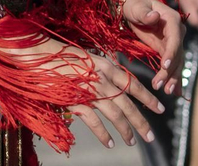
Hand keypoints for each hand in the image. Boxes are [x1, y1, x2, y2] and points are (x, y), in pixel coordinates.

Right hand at [5, 35, 164, 148]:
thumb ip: (101, 71)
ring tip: (132, 142)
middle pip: (128, 104)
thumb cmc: (58, 54)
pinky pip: (95, 122)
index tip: (160, 108)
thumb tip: (113, 84)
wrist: (37, 54)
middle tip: (150, 136)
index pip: (133, 84)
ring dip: (125, 130)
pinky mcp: (76, 101)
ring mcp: (90, 90)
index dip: (148, 97)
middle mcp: (102, 79)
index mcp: (106, 65)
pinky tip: (110, 143)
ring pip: (115, 115)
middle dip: (141, 121)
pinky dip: (103, 134)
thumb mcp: (86, 58)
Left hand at [121, 0, 183, 94]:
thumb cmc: (135, 4)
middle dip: (170, 71)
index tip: (164, 66)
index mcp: (172, 20)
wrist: (135, 6)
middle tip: (162, 86)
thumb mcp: (137, 7)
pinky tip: (176, 92)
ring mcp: (173, 42)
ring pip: (176, 63)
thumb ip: (145, 13)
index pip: (175, 39)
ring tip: (166, 92)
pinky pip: (172, 65)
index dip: (171, 53)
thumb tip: (154, 16)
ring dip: (172, 78)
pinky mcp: (167, 50)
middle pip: (177, 54)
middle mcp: (177, 32)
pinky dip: (173, 78)